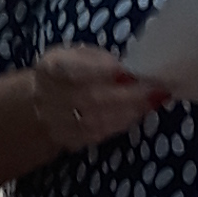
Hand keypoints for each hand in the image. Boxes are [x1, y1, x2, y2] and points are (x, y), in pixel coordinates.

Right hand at [30, 45, 165, 161]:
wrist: (42, 106)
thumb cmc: (69, 73)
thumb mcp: (77, 55)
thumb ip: (98, 59)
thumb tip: (126, 69)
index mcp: (51, 68)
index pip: (71, 68)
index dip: (97, 69)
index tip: (124, 69)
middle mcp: (50, 97)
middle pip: (89, 97)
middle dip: (126, 94)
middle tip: (155, 88)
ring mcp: (59, 123)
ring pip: (97, 119)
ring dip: (129, 110)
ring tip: (153, 100)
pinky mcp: (71, 140)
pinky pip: (99, 133)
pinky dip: (122, 122)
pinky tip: (138, 113)